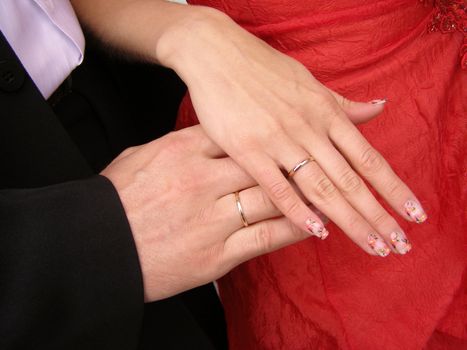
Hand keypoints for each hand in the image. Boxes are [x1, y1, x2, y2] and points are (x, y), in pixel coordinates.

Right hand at [101, 126, 314, 301]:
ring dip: (306, 194)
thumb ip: (177, 144)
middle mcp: (202, 180)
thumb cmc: (116, 202)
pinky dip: (295, 227)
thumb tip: (206, 134)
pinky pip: (267, 237)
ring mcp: (212, 218)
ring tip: (332, 190)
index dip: (267, 133)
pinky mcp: (218, 255)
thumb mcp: (141, 158)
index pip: (236, 135)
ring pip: (272, 198)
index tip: (288, 131)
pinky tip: (317, 223)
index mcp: (182, 152)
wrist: (100, 250)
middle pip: (262, 163)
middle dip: (295, 158)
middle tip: (324, 154)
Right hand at [159, 9, 425, 256]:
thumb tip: (380, 108)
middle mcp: (309, 128)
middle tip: (399, 244)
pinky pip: (277, 186)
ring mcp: (279, 139)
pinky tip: (317, 231)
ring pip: (321, 187)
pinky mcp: (248, 149)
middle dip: (378, 214)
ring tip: (372, 246)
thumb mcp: (311, 82)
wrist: (218, 54)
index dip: (393, 188)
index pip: (368, 158)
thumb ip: (344, 104)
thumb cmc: (264, 68)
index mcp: (326, 113)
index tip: (413, 213)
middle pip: (351, 180)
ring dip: (350, 220)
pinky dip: (298, 209)